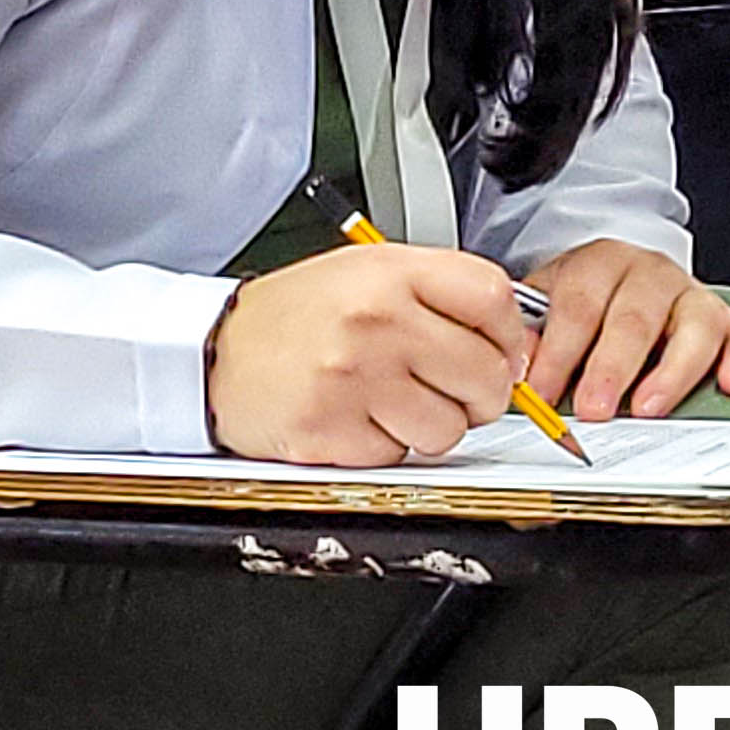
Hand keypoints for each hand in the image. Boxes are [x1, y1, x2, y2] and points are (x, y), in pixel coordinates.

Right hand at [208, 244, 534, 465]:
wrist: (217, 353)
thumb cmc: (296, 317)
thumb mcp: (366, 275)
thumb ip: (438, 296)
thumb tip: (513, 343)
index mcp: (390, 273)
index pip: (493, 298)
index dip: (511, 334)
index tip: (502, 351)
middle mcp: (376, 321)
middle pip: (485, 372)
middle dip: (483, 394)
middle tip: (455, 390)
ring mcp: (354, 378)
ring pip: (449, 427)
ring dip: (434, 426)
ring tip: (396, 403)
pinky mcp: (332, 430)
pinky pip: (400, 456)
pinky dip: (388, 446)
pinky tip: (360, 418)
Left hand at [520, 240, 729, 420]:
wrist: (624, 279)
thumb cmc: (586, 305)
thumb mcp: (549, 307)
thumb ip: (533, 339)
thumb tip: (517, 378)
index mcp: (600, 264)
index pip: (577, 307)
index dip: (557, 354)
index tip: (541, 395)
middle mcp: (650, 273)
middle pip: (633, 318)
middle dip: (610, 369)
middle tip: (593, 410)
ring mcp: (692, 294)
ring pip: (692, 326)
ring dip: (670, 373)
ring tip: (648, 409)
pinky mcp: (727, 318)